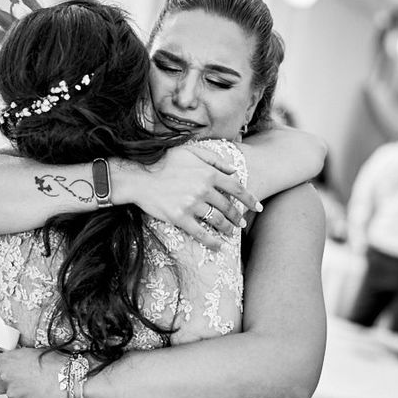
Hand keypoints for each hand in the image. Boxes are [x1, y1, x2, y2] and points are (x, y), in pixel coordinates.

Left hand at [0, 348, 66, 397]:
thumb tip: (12, 360)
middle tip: (24, 377)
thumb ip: (17, 357)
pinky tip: (40, 393)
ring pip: (10, 395)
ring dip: (19, 391)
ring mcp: (13, 395)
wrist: (72, 380)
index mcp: (8, 361)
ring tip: (37, 384)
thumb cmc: (58, 363)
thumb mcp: (35, 351)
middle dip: (7, 382)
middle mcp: (6, 378)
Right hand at [130, 146, 261, 249]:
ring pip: (218, 220)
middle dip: (238, 217)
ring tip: (231, 232)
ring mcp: (192, 205)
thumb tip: (233, 170)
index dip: (250, 199)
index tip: (258, 207)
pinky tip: (219, 246)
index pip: (236, 188)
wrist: (139, 177)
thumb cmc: (164, 161)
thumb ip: (214, 159)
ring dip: (228, 229)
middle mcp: (204, 189)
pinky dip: (213, 241)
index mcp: (208, 173)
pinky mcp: (181, 218)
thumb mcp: (190, 151)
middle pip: (229, 207)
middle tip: (241, 223)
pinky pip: (202, 233)